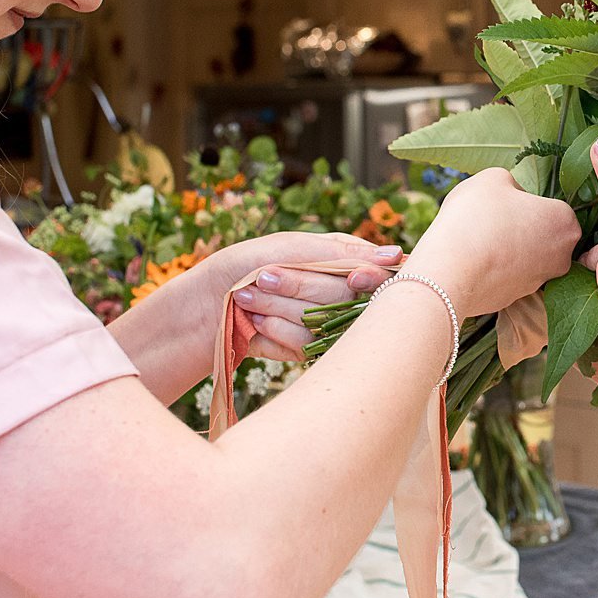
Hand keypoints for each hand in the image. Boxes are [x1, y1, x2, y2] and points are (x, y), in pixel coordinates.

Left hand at [204, 231, 402, 361]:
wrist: (201, 303)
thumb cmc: (243, 264)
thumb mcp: (291, 246)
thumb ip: (342, 253)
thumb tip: (397, 256)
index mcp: (342, 261)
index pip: (376, 272)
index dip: (369, 278)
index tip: (355, 278)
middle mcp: (338, 294)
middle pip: (345, 296)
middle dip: (298, 285)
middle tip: (262, 275)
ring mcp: (322, 324)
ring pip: (322, 320)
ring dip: (278, 307)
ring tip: (248, 297)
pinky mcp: (305, 351)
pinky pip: (304, 345)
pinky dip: (273, 329)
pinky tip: (254, 323)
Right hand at [405, 169, 579, 318]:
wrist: (450, 273)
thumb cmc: (475, 219)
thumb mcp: (493, 179)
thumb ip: (512, 182)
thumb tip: (515, 195)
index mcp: (565, 222)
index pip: (551, 205)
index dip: (526, 201)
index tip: (505, 202)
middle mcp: (562, 256)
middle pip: (543, 233)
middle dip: (522, 226)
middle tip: (492, 219)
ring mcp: (540, 281)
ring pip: (526, 256)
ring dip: (509, 247)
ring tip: (479, 238)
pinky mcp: (517, 299)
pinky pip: (509, 275)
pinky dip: (496, 268)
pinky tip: (474, 260)